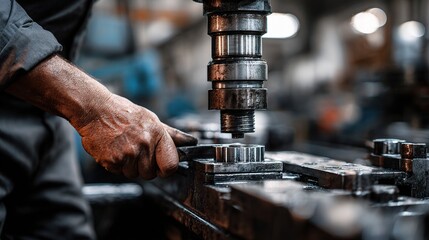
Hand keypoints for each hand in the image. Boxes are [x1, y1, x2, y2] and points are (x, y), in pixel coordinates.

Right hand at [75, 93, 197, 178]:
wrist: (95, 110)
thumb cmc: (124, 113)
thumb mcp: (151, 120)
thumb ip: (170, 134)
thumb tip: (190, 141)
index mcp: (157, 134)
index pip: (171, 165)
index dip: (166, 168)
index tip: (161, 166)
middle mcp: (144, 144)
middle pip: (151, 173)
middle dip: (144, 166)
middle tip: (136, 151)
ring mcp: (128, 153)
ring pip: (134, 174)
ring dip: (129, 166)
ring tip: (123, 147)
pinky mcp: (113, 160)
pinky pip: (119, 172)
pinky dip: (116, 164)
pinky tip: (114, 149)